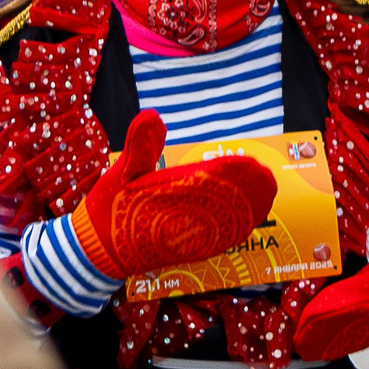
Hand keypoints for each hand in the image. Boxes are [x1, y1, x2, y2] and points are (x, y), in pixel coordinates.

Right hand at [67, 109, 277, 278]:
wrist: (101, 253)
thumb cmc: (109, 209)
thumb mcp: (121, 173)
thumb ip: (140, 145)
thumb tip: (152, 115)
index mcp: (164, 200)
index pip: (203, 184)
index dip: (228, 174)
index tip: (247, 162)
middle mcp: (183, 222)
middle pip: (223, 204)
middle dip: (246, 188)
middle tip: (264, 173)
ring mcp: (190, 240)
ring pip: (228, 223)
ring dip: (249, 206)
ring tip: (267, 187)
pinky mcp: (192, 251)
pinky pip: (222, 239)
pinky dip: (240, 226)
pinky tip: (255, 214)